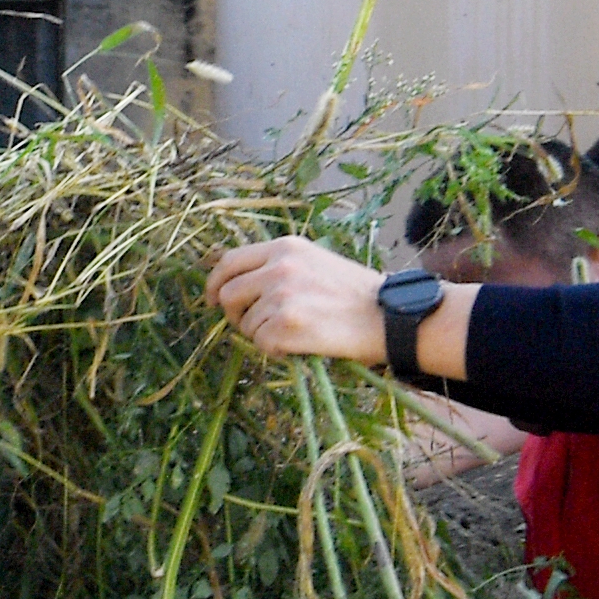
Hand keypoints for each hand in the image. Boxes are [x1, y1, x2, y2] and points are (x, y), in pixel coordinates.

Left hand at [209, 236, 389, 363]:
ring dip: (263, 334)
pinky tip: (302, 343)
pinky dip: (276, 350)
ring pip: (246, 324)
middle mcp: (278, 268)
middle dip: (234, 314)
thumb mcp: (314, 262)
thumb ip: (277, 267)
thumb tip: (238, 283)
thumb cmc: (354, 293)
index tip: (211, 299)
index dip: (215, 283)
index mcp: (284, 248)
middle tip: (253, 325)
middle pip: (227, 294)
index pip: (229, 261)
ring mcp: (280, 296)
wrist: (387, 315)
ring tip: (296, 331)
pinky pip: (261, 344)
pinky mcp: (285, 325)